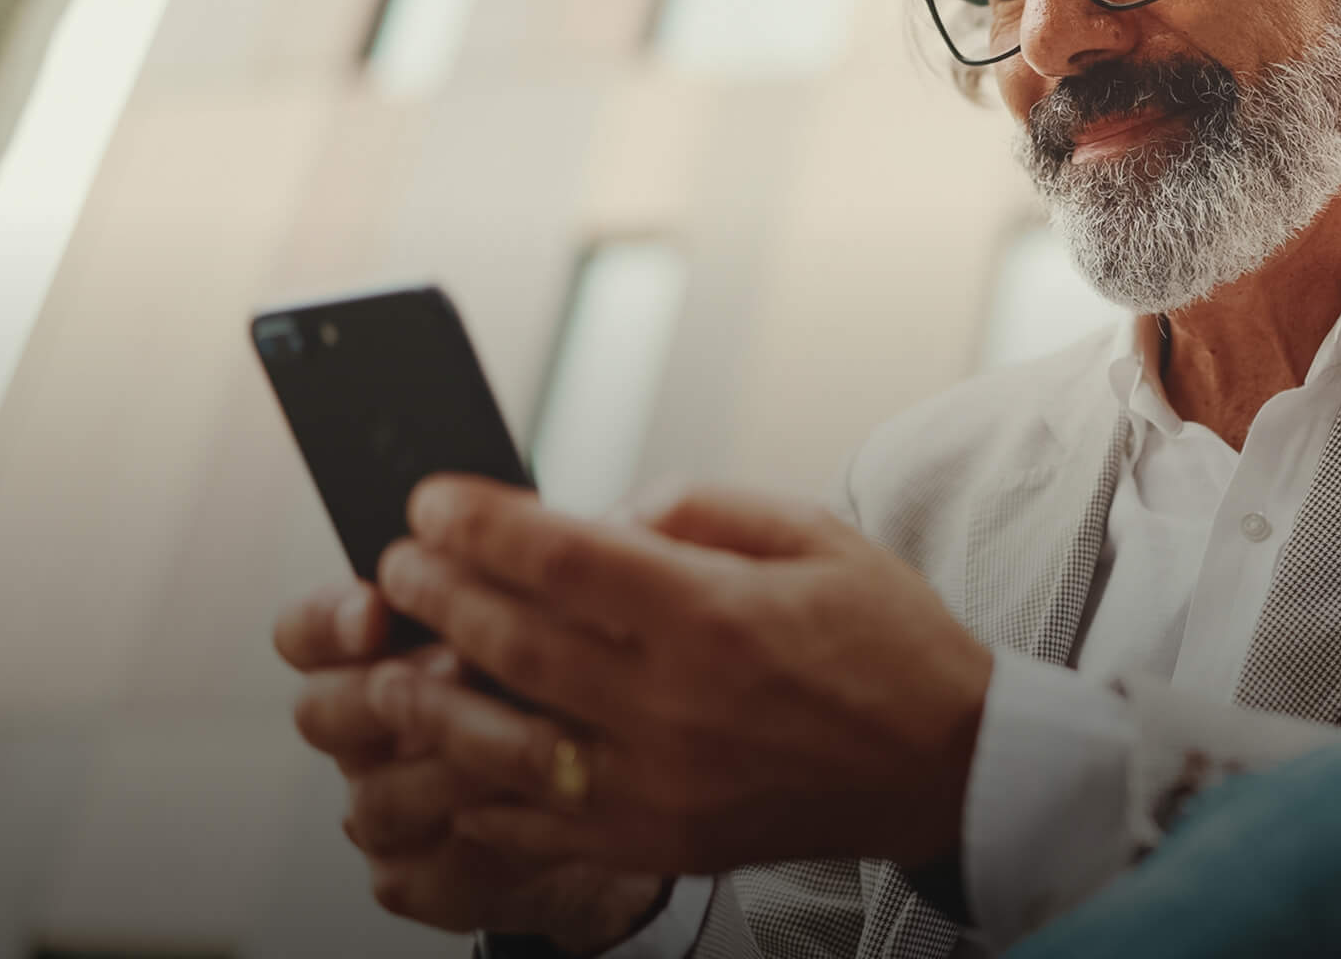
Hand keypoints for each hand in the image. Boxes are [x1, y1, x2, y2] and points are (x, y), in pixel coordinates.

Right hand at [273, 582, 671, 951]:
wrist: (627, 795)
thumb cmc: (583, 680)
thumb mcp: (573, 608)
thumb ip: (546, 565)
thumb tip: (575, 520)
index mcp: (378, 651)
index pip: (308, 631)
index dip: (328, 620)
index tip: (375, 606)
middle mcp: (363, 731)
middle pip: (319, 711)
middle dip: (387, 690)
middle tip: (460, 670)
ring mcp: (385, 807)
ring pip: (372, 794)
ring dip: (447, 764)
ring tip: (527, 740)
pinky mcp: (419, 878)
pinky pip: (421, 869)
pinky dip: (476, 842)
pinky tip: (535, 814)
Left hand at [367, 478, 993, 876]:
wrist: (946, 766)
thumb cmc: (888, 641)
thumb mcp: (815, 534)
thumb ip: (700, 509)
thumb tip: (601, 516)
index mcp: (717, 615)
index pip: (561, 558)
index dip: (478, 523)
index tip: (432, 500)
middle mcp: (679, 704)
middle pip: (513, 641)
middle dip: (436, 593)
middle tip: (398, 563)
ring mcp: (663, 784)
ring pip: (502, 742)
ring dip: (430, 697)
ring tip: (394, 663)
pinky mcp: (661, 841)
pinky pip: (537, 823)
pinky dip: (479, 787)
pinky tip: (453, 753)